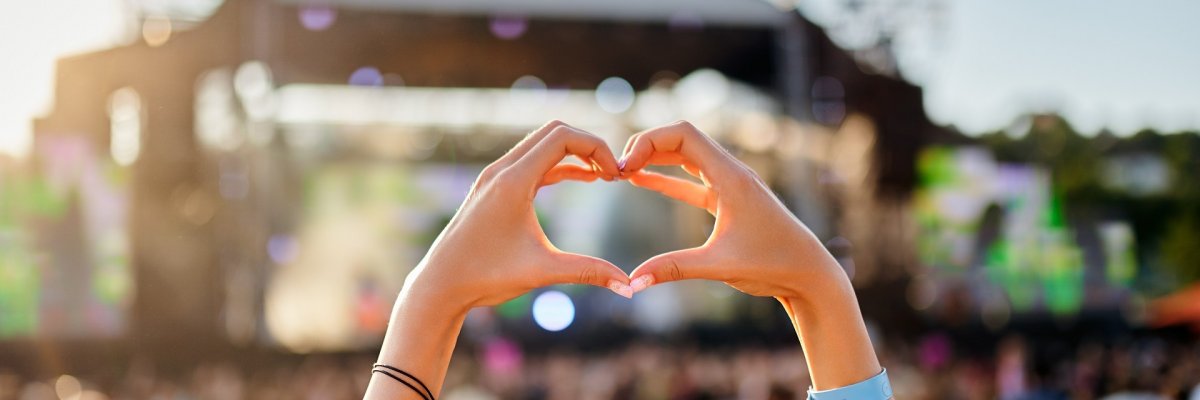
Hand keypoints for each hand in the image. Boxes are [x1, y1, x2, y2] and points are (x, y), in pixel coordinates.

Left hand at [404, 120, 633, 311]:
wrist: (441, 285)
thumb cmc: (486, 277)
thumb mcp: (542, 272)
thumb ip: (588, 272)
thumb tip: (629, 286)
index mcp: (513, 181)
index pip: (563, 137)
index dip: (596, 148)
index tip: (616, 176)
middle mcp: (502, 170)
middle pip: (554, 132)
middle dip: (588, 146)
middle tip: (614, 173)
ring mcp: (495, 177)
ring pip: (542, 145)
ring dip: (574, 154)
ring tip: (604, 176)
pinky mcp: (493, 188)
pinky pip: (533, 162)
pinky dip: (559, 165)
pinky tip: (583, 178)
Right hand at [618, 121, 880, 389]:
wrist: (808, 274)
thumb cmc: (772, 265)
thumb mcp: (719, 266)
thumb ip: (674, 269)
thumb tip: (632, 282)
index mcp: (731, 177)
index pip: (684, 135)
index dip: (648, 141)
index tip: (623, 166)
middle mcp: (731, 173)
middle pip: (681, 139)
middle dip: (645, 147)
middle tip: (614, 170)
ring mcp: (730, 185)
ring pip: (685, 157)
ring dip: (654, 159)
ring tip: (620, 171)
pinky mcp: (728, 201)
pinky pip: (691, 180)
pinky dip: (666, 178)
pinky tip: (640, 180)